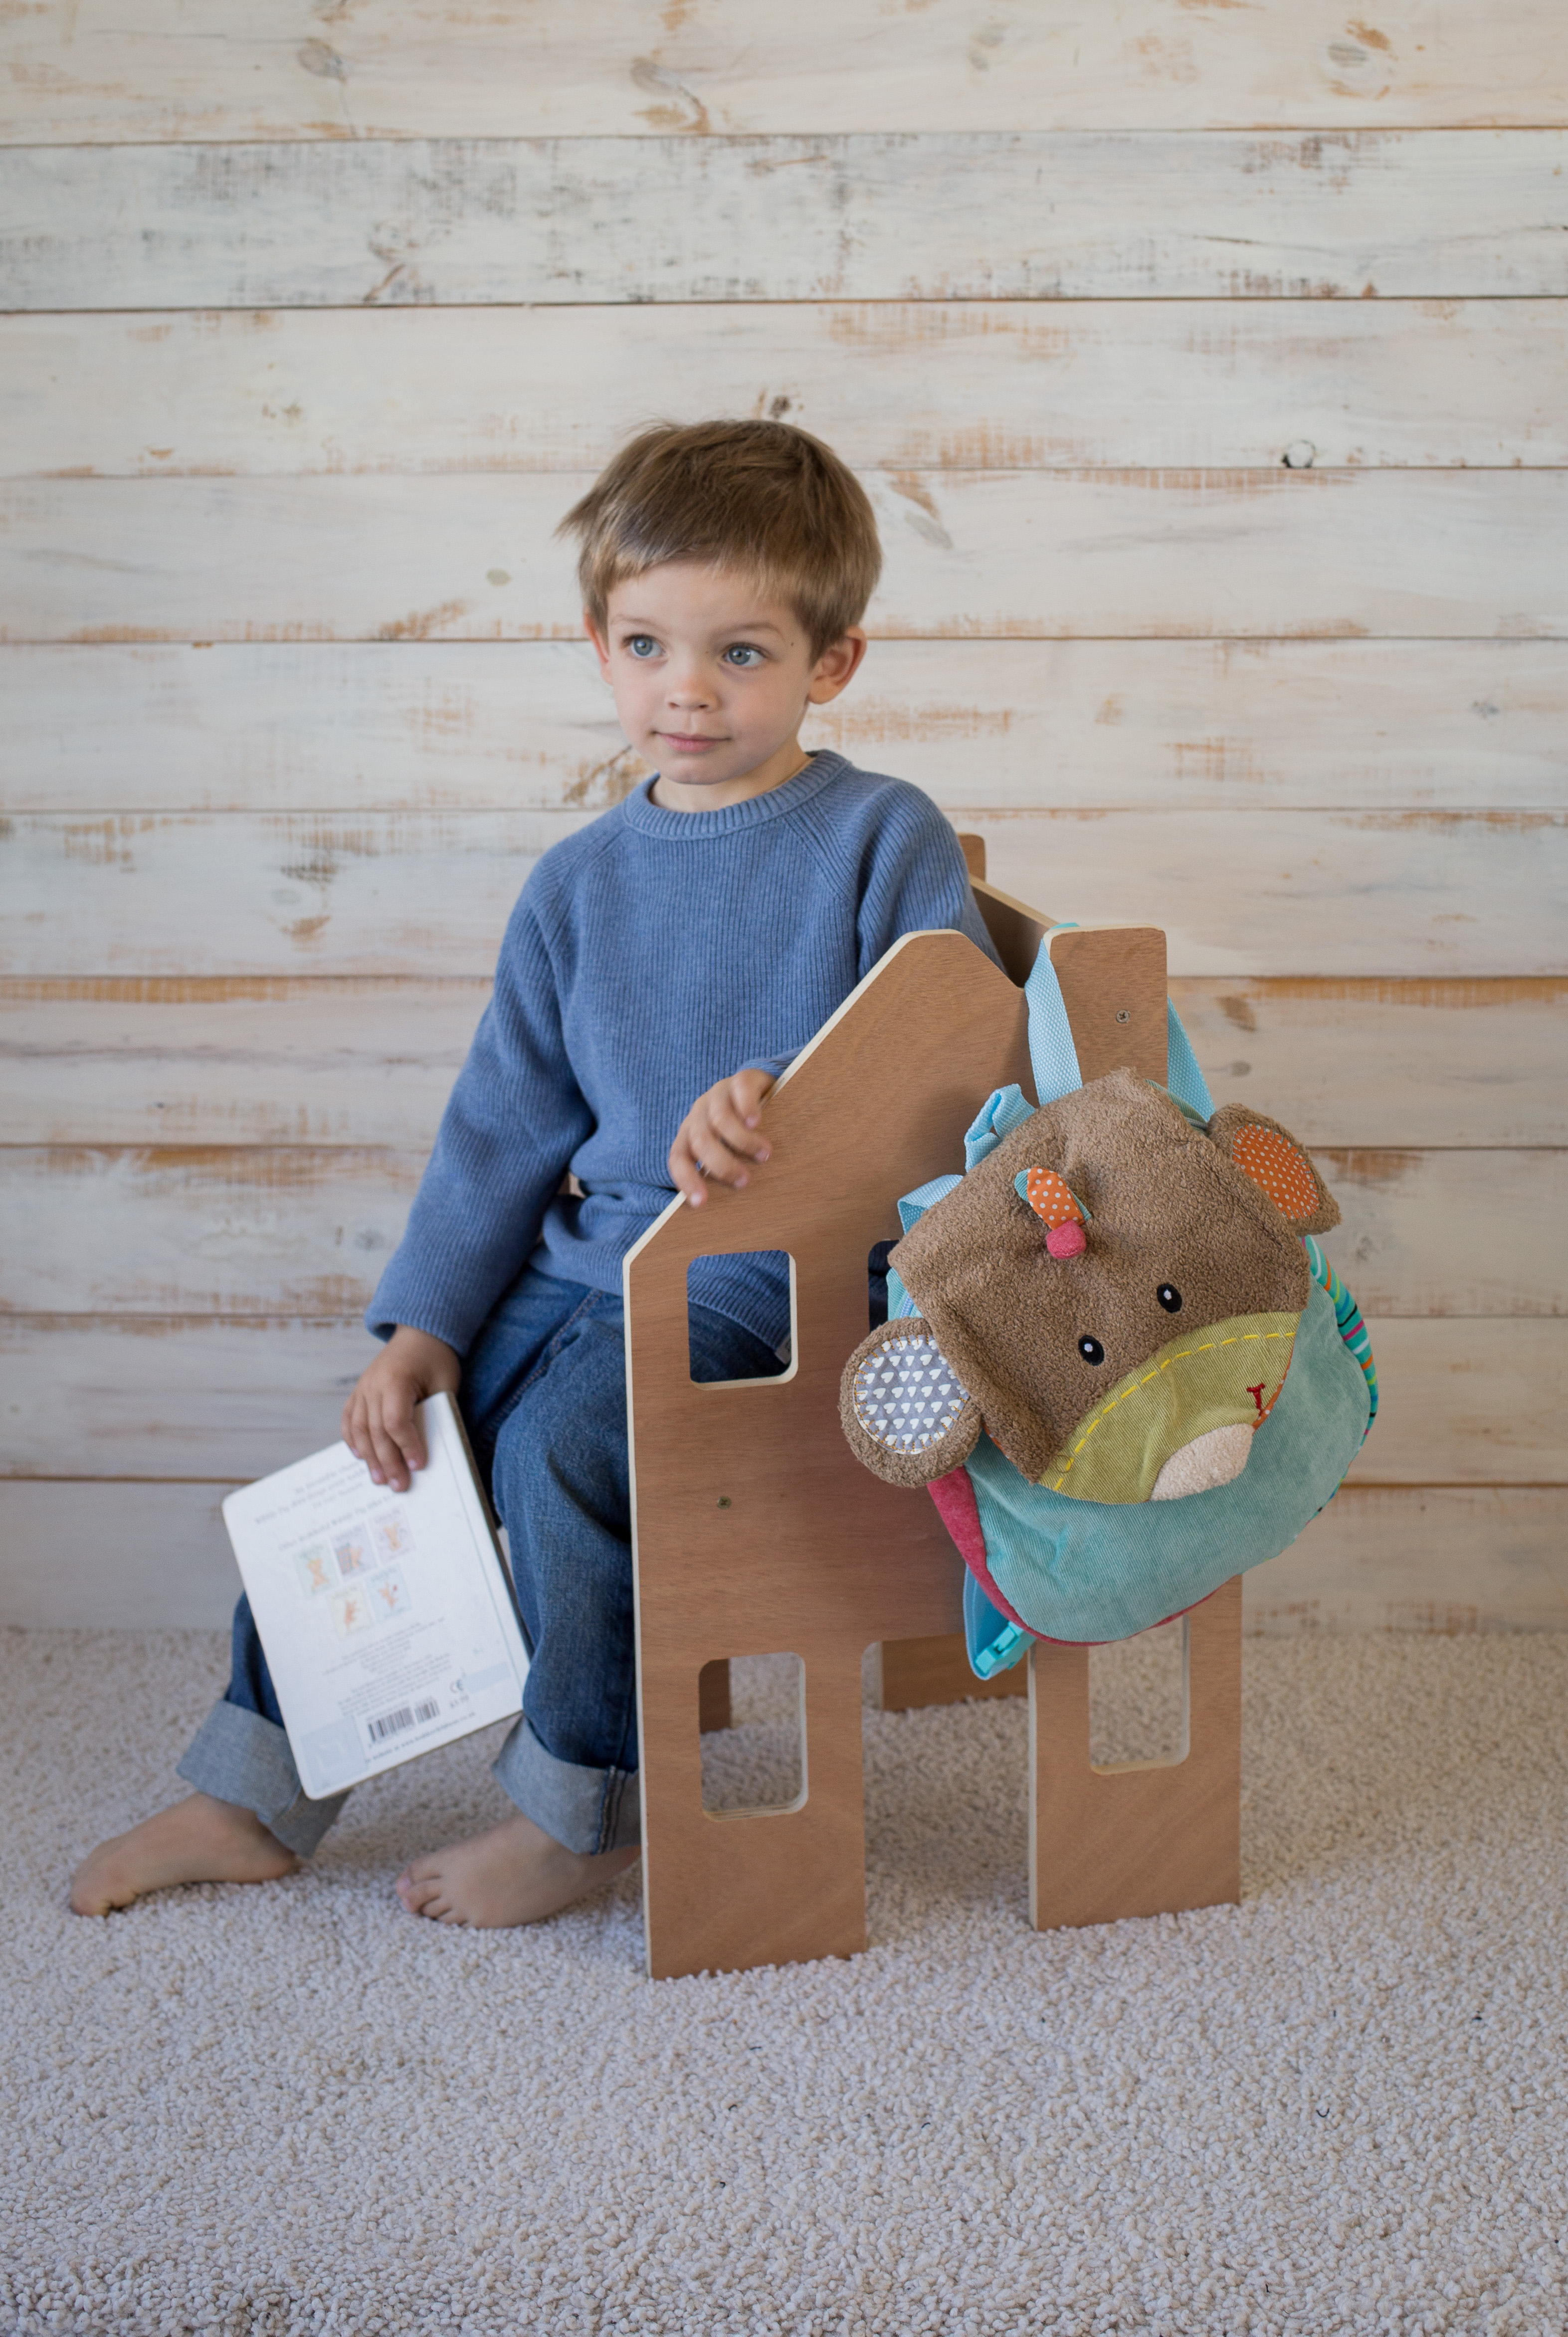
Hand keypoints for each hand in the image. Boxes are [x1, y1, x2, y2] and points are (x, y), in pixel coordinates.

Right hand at [342, 1325, 460, 1491]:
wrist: (419, 1333)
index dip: (407, 1446)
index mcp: (396, 1380)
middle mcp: (373, 1384)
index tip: (419, 1465)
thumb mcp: (445, 1382)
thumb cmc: (436, 1359)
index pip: (396, 1421)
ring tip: (379, 1479)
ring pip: (360, 1428)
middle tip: (399, 1485)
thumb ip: (437, 1412)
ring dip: (369, 1457)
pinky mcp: (359, 1390)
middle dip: (388, 1461)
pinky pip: (350, 1418)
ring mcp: (363, 1387)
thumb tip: (432, 1448)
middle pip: (376, 1431)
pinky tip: (359, 1456)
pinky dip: (352, 1439)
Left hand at [668, 1067, 775, 1206]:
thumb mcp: (730, 1154)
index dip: (686, 1180)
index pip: (677, 1159)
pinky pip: (739, 1091)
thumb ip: (724, 1173)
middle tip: (744, 1181)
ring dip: (741, 1141)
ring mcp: (717, 1095)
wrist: (761, 1091)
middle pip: (700, 1141)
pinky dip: (747, 1108)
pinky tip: (758, 1122)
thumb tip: (731, 1218)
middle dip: (722, 1165)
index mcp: (690, 1137)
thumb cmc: (744, 1134)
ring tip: (764, 1155)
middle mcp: (698, 1116)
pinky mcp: (739, 1080)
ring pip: (719, 1119)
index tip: (701, 1203)